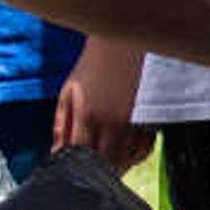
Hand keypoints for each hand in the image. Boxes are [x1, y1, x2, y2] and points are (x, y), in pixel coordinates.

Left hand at [52, 40, 150, 173]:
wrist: (124, 38)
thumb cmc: (94, 64)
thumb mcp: (69, 92)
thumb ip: (61, 125)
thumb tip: (56, 154)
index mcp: (89, 116)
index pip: (83, 158)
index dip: (79, 168)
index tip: (77, 171)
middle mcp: (114, 122)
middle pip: (108, 164)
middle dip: (100, 170)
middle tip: (95, 169)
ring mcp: (136, 120)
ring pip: (129, 159)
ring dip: (119, 164)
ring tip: (111, 158)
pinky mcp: (152, 117)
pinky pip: (145, 148)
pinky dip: (136, 153)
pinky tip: (128, 147)